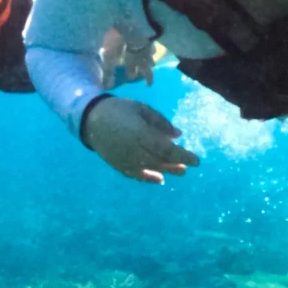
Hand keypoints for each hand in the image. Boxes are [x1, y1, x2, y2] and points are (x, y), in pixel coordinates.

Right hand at [80, 97, 199, 183]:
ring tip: (180, 171)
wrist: (91, 119)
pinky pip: (135, 174)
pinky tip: (159, 179)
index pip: (167, 149)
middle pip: (160, 160)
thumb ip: (161, 122)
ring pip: (150, 168)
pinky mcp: (118, 165)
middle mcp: (133, 149)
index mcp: (140, 133)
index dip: (183, 155)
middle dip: (176, 163)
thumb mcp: (142, 109)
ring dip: (166, 170)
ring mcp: (125, 159)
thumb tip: (179, 135)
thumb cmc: (120, 110)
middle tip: (188, 166)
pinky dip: (148, 178)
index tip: (196, 160)